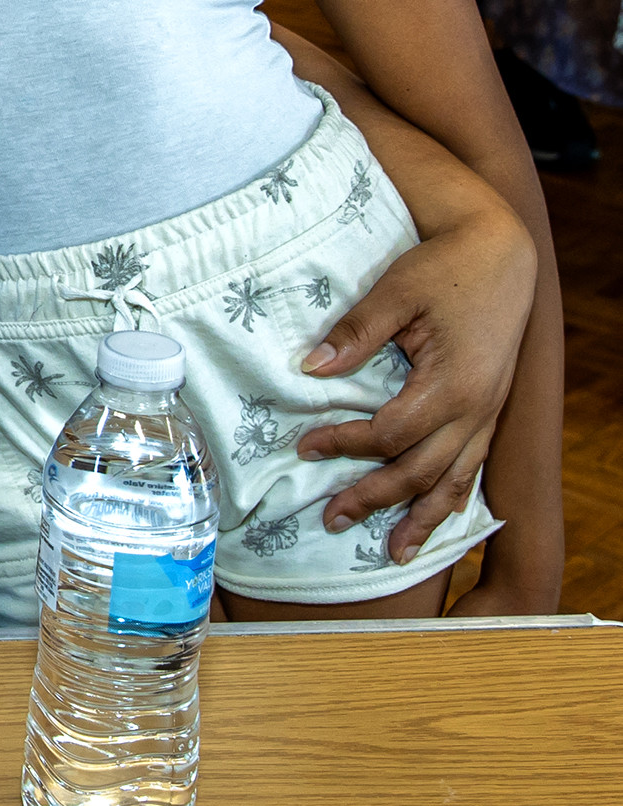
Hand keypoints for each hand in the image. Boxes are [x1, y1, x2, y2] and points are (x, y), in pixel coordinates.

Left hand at [295, 202, 536, 565]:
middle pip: (421, 471)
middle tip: (332, 518)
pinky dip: (454, 496)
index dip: (345, 444)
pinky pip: (474, 466)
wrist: (501, 252)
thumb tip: (310, 368)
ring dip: (423, 518)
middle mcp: (477, 408)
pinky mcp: (492, 408)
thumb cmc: (446, 267)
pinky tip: (439, 516)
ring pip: (455, 480)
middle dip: (376, 498)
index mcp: (452, 383)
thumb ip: (356, 333)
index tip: (304, 445)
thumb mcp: (396, 291)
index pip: (390, 434)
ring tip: (395, 553)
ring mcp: (489, 413)